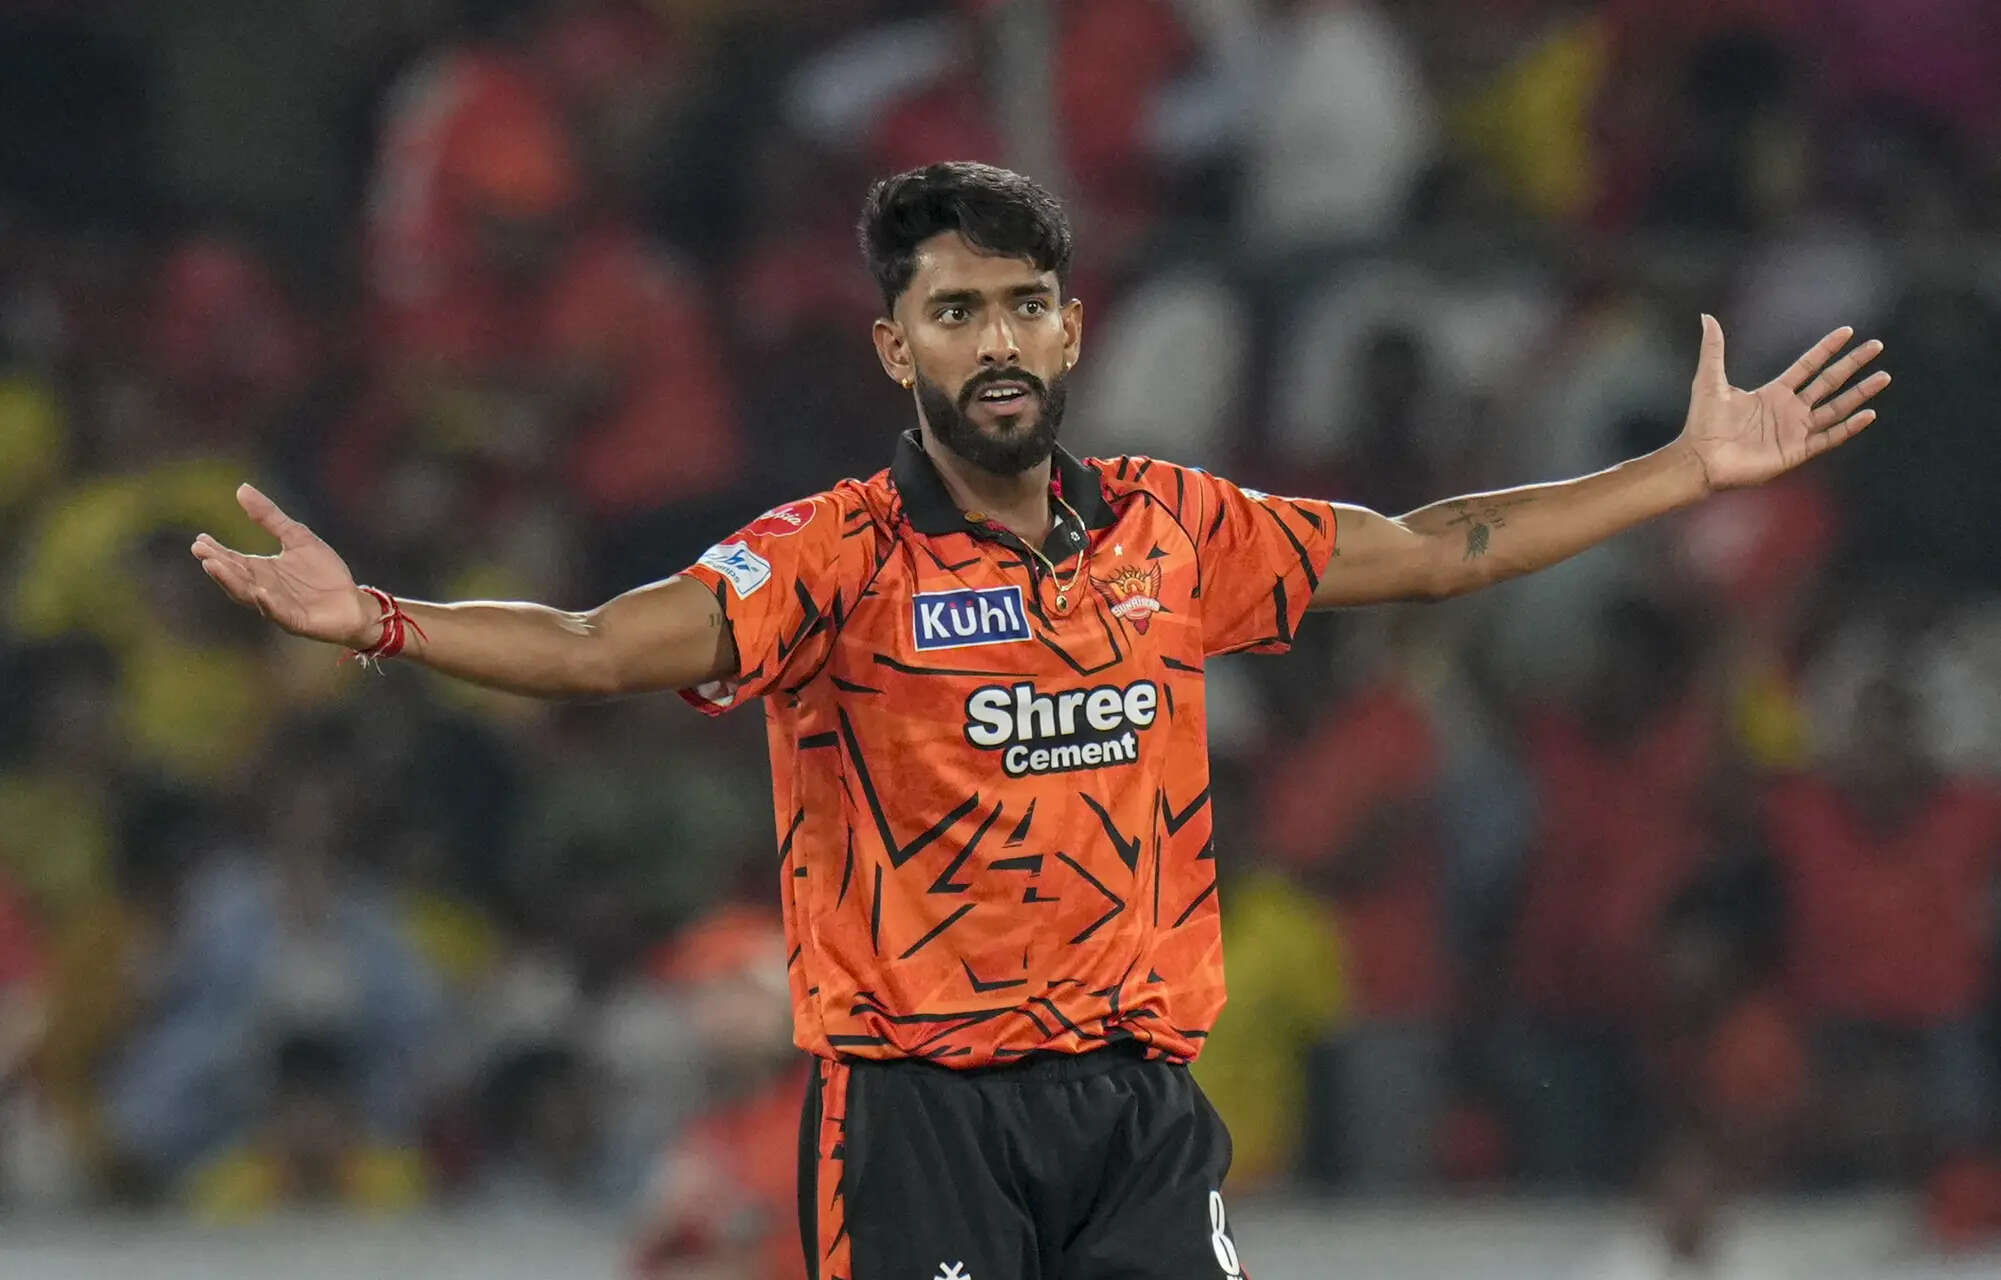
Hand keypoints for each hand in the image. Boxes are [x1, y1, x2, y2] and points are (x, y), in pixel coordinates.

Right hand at [190, 484, 379, 647]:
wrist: (353, 602)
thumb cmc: (324, 572)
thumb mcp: (297, 537)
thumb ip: (270, 517)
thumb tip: (241, 488)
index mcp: (261, 570)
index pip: (233, 560)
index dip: (216, 551)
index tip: (199, 540)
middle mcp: (264, 588)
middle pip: (236, 577)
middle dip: (219, 565)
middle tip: (201, 552)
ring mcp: (278, 606)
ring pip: (249, 595)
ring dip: (232, 581)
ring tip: (215, 567)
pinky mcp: (296, 620)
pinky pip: (279, 612)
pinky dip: (269, 603)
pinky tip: (260, 592)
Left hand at [1677, 314, 1889, 491]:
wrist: (1700, 459)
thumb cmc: (1703, 423)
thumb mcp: (1710, 380)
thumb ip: (1714, 349)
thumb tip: (1706, 317)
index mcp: (1773, 393)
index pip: (1808, 366)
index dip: (1827, 349)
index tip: (1848, 331)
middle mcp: (1789, 410)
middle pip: (1829, 382)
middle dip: (1853, 364)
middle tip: (1876, 346)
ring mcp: (1795, 431)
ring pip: (1836, 408)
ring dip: (1860, 394)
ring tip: (1883, 376)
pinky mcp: (1797, 451)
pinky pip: (1829, 437)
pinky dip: (1849, 427)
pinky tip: (1868, 414)